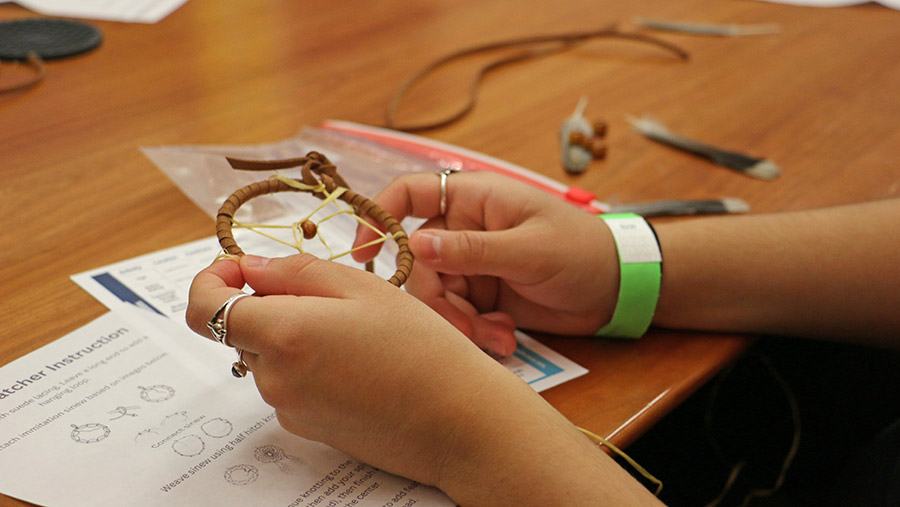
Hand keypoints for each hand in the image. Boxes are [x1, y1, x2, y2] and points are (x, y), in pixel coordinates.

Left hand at [185, 254, 523, 488]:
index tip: (237, 267)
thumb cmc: (421, 349)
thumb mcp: (363, 288)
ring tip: (356, 333)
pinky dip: (310, 366)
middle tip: (330, 296)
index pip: (204, 308)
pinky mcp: (307, 428)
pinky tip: (359, 364)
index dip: (212, 280)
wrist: (459, 421)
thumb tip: (249, 268)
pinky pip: (290, 385)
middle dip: (270, 304)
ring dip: (294, 335)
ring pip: (269, 356)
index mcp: (283, 334)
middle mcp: (274, 378)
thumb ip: (295, 272)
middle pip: (243, 329)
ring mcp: (288, 408)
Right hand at [353, 172, 619, 355]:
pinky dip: (477, 332)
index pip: (411, 193)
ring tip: (498, 338)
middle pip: (420, 263)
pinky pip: (458, 315)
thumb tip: (415, 247)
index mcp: (475, 200)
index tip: (363, 254)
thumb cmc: (581, 251)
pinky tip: (504, 340)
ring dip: (461, 323)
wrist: (618, 288)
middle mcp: (466, 229)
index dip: (380, 217)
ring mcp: (473, 264)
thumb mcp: (528, 250)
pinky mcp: (483, 295)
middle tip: (469, 327)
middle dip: (438, 300)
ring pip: (437, 296)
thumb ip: (472, 250)